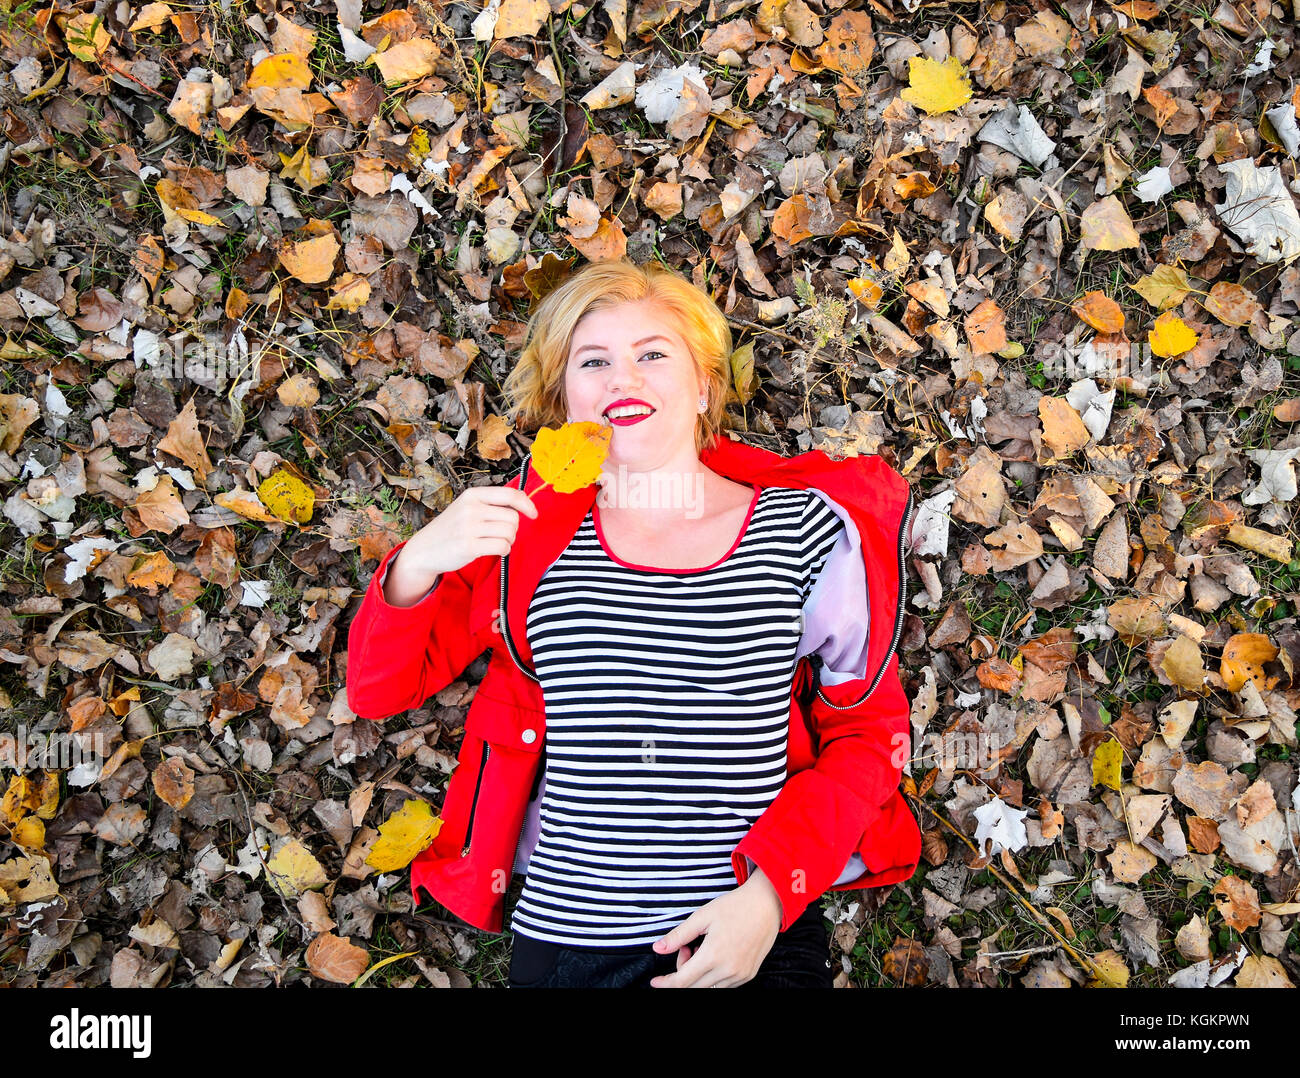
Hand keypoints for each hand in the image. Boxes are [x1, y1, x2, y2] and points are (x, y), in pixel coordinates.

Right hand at [383, 485, 538, 604]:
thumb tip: (524, 504)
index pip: (510, 494)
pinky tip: (492, 551)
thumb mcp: (467, 508)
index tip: (533, 514)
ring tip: (494, 542)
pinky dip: (503, 551)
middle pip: (513, 517)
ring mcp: (468, 527)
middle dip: (513, 529)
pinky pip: (502, 547)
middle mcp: (471, 508)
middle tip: (500, 535)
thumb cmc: (451, 529)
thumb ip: (491, 504)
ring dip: (508, 541)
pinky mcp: (468, 546)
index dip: (527, 504)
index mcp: (473, 495)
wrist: (423, 550)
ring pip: (510, 532)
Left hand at [648, 867, 783, 987]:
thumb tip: (657, 948)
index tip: (655, 982)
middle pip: (694, 987)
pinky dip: (712, 976)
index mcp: (713, 955)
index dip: (666, 983)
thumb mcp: (702, 916)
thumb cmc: (734, 906)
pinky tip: (714, 956)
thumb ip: (678, 936)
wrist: (767, 904)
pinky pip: (724, 985)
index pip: (682, 982)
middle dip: (682, 972)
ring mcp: (740, 975)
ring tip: (702, 949)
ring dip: (698, 975)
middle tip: (687, 947)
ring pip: (709, 988)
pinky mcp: (749, 975)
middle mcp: (728, 970)